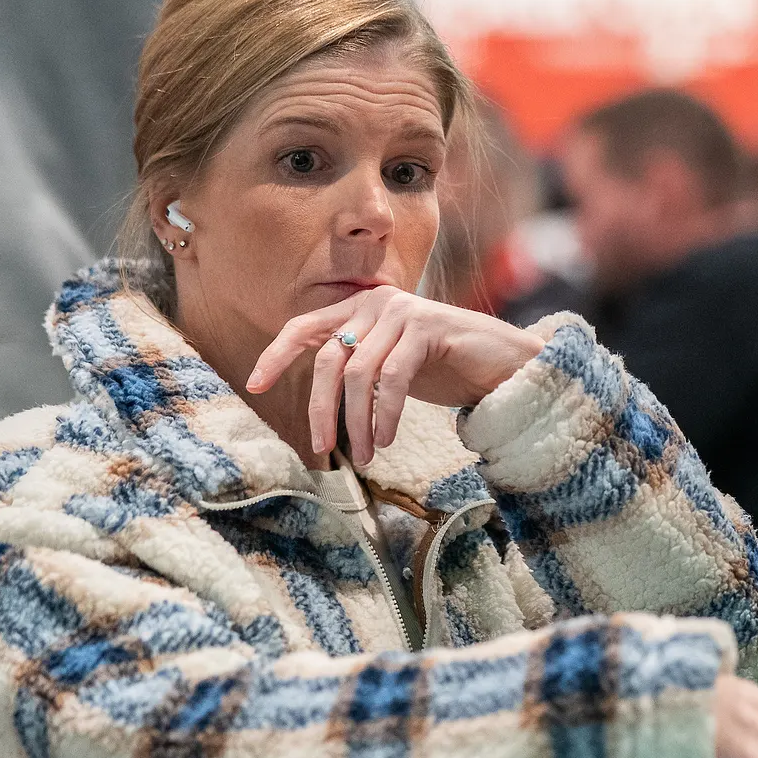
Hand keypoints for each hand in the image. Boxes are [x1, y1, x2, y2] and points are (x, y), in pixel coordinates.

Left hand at [246, 286, 544, 464]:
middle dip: (321, 409)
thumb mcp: (391, 366)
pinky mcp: (427, 327)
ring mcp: (402, 311)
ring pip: (358, 373)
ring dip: (357, 421)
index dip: (276, 356)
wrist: (503, 363)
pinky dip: (386, 414)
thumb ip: (358, 368)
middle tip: (321, 448)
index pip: (303, 328)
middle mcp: (376, 302)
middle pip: (328, 359)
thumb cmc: (446, 367)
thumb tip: (319, 403)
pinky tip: (389, 437)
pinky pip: (392, 378)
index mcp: (359, 308)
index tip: (253, 386)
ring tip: (365, 455)